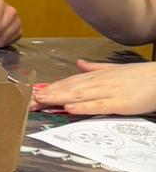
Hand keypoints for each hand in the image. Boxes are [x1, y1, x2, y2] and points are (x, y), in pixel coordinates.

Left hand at [33, 60, 155, 116]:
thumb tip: (79, 64)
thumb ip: (95, 68)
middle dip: (49, 94)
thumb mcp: (115, 69)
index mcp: (98, 76)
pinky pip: (99, 106)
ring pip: (79, 95)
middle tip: (29, 100)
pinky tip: (70, 108)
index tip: (34, 92)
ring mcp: (110, 92)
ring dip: (59, 98)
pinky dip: (83, 107)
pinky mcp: (120, 103)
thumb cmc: (141, 76)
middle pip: (70, 88)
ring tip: (42, 102)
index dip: (51, 87)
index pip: (70, 81)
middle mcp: (101, 82)